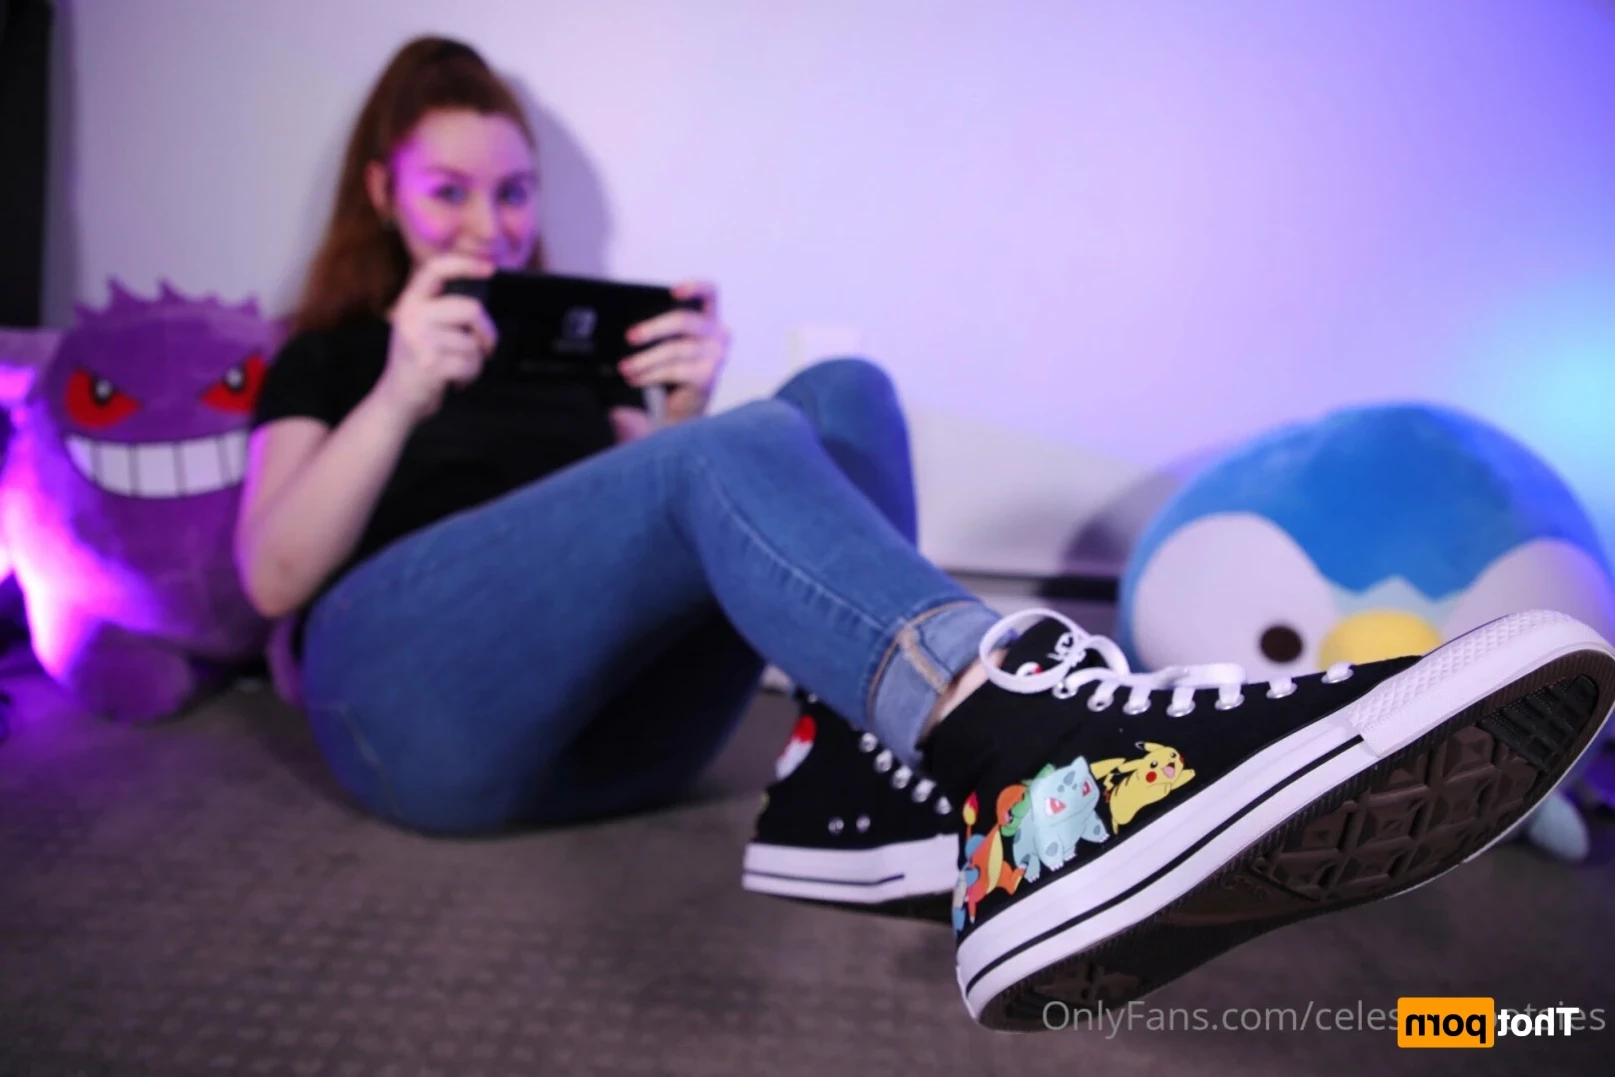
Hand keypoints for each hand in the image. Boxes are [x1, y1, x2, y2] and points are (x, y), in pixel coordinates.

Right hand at [373, 254, 497, 424]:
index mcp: (410, 302)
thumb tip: (483, 296)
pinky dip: (470, 376)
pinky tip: (455, 381)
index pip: (436, 270)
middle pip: (472, 309)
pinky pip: (470, 365)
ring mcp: (418, 340)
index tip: (491, 269)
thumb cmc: (420, 361)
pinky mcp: (429, 364)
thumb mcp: (422, 326)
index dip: (465, 264)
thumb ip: (444, 309)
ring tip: (457, 368)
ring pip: (473, 343)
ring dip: (476, 361)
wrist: (397, 400)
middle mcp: (411, 316)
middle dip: (487, 332)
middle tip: (484, 347)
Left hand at [619, 279, 729, 423]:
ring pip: (674, 349)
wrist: (686, 408)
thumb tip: (631, 333)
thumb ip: (654, 332)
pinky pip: (674, 370)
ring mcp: (716, 356)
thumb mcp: (664, 345)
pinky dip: (650, 375)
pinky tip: (635, 378)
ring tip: (624, 367)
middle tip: (629, 336)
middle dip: (653, 328)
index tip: (672, 292)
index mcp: (709, 319)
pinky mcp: (708, 377)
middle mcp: (718, 335)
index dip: (695, 287)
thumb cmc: (674, 370)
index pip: (710, 293)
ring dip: (644, 359)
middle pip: (684, 322)